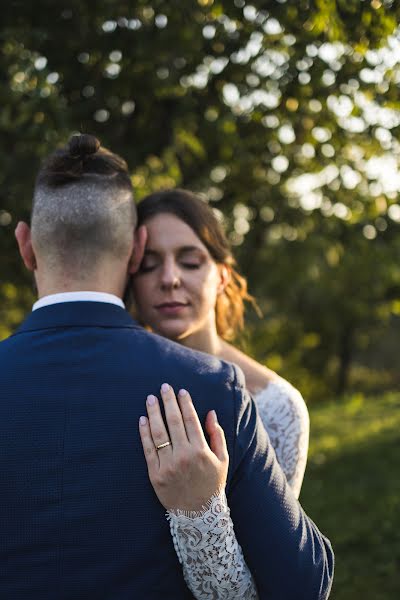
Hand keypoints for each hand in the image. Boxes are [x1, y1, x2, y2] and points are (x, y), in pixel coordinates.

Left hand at [139, 383, 228, 511]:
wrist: (198, 514)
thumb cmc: (212, 484)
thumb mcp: (222, 460)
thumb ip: (217, 435)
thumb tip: (211, 413)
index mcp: (201, 450)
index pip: (191, 420)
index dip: (185, 403)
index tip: (181, 391)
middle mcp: (184, 455)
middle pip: (173, 421)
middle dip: (168, 402)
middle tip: (164, 387)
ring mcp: (168, 465)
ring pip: (158, 433)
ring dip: (154, 413)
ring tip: (151, 399)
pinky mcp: (155, 474)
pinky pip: (148, 449)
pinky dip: (144, 433)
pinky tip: (142, 419)